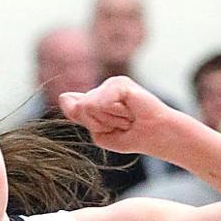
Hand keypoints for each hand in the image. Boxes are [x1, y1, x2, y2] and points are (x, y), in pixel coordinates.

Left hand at [58, 77, 179, 160]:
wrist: (158, 137)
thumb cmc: (133, 137)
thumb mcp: (100, 133)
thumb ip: (79, 116)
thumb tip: (62, 97)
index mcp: (97, 100)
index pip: (74, 109)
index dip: (89, 123)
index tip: (112, 130)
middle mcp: (103, 88)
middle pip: (81, 110)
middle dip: (99, 124)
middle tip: (122, 126)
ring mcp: (112, 84)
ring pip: (90, 106)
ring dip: (108, 121)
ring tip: (126, 120)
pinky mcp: (120, 83)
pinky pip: (101, 102)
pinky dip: (114, 114)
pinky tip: (130, 113)